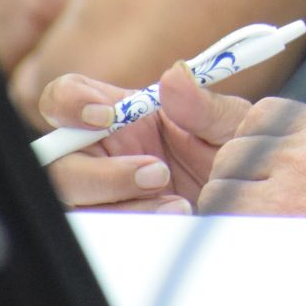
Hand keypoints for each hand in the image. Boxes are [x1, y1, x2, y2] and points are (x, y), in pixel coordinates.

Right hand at [37, 61, 249, 212]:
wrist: (249, 195)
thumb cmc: (234, 151)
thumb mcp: (229, 124)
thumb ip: (202, 103)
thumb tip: (174, 76)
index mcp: (118, 114)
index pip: (67, 98)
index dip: (70, 104)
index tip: (104, 117)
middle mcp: (101, 151)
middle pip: (57, 161)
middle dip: (101, 173)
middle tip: (157, 173)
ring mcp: (103, 191)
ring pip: (73, 200)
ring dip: (120, 203)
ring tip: (176, 202)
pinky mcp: (114, 221)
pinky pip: (98, 229)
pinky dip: (133, 223)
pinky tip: (173, 215)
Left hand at [199, 100, 305, 218]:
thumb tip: (269, 137)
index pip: (260, 116)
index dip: (256, 138)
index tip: (263, 159)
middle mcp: (299, 153)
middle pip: (235, 151)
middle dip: (239, 172)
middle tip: (260, 193)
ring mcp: (284, 190)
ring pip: (221, 185)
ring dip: (231, 199)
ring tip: (259, 216)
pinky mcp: (274, 224)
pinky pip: (226, 217)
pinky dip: (230, 224)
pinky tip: (253, 232)